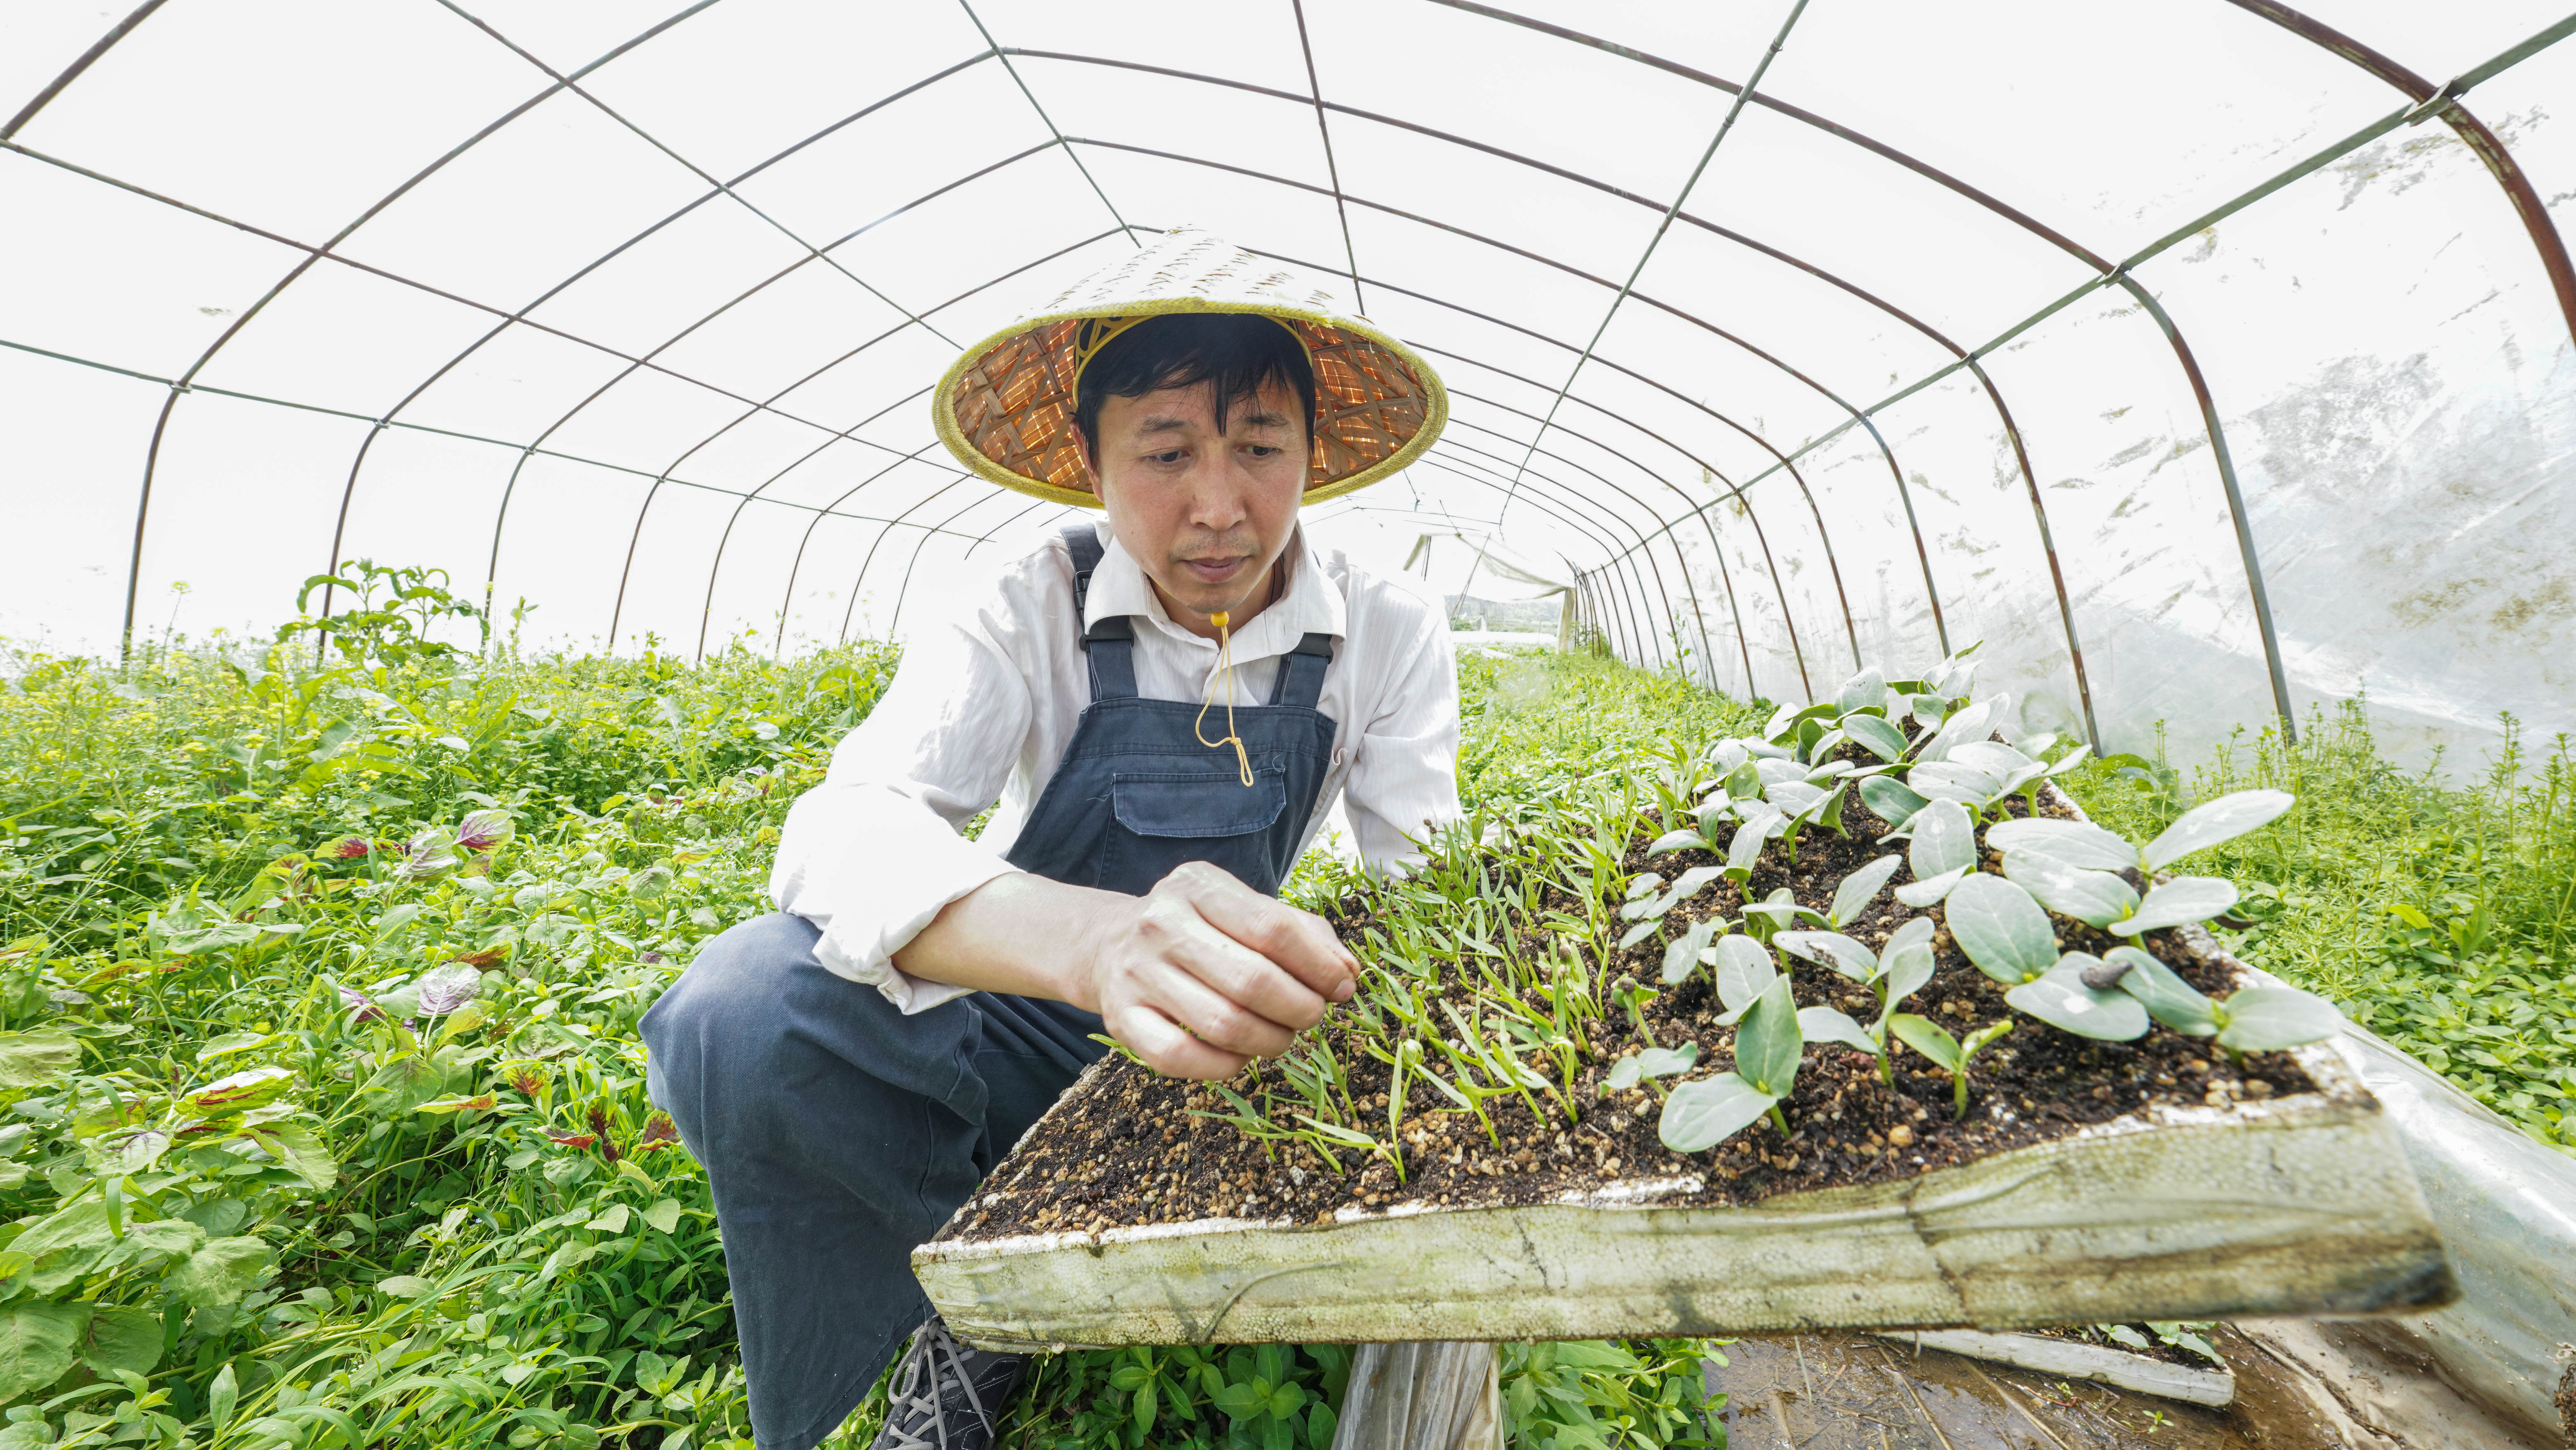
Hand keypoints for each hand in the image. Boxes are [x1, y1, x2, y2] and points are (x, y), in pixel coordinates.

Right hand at [1077, 862, 1358, 1078]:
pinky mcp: (1122, 1020)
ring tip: (1283, 1036)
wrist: (1111, 944)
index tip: (1342, 986)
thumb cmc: (1201, 928)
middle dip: (1300, 1008)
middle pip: (1252, 981)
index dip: (1319, 966)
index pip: (1273, 929)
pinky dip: (1226, 1066)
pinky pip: (1182, 1057)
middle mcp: (1161, 924)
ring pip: (1223, 1024)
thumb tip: (1348, 974)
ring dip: (1270, 1040)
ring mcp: (1137, 973)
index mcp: (1198, 886)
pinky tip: (1242, 1054)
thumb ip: (1305, 934)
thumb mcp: (1247, 910)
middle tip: (1313, 1015)